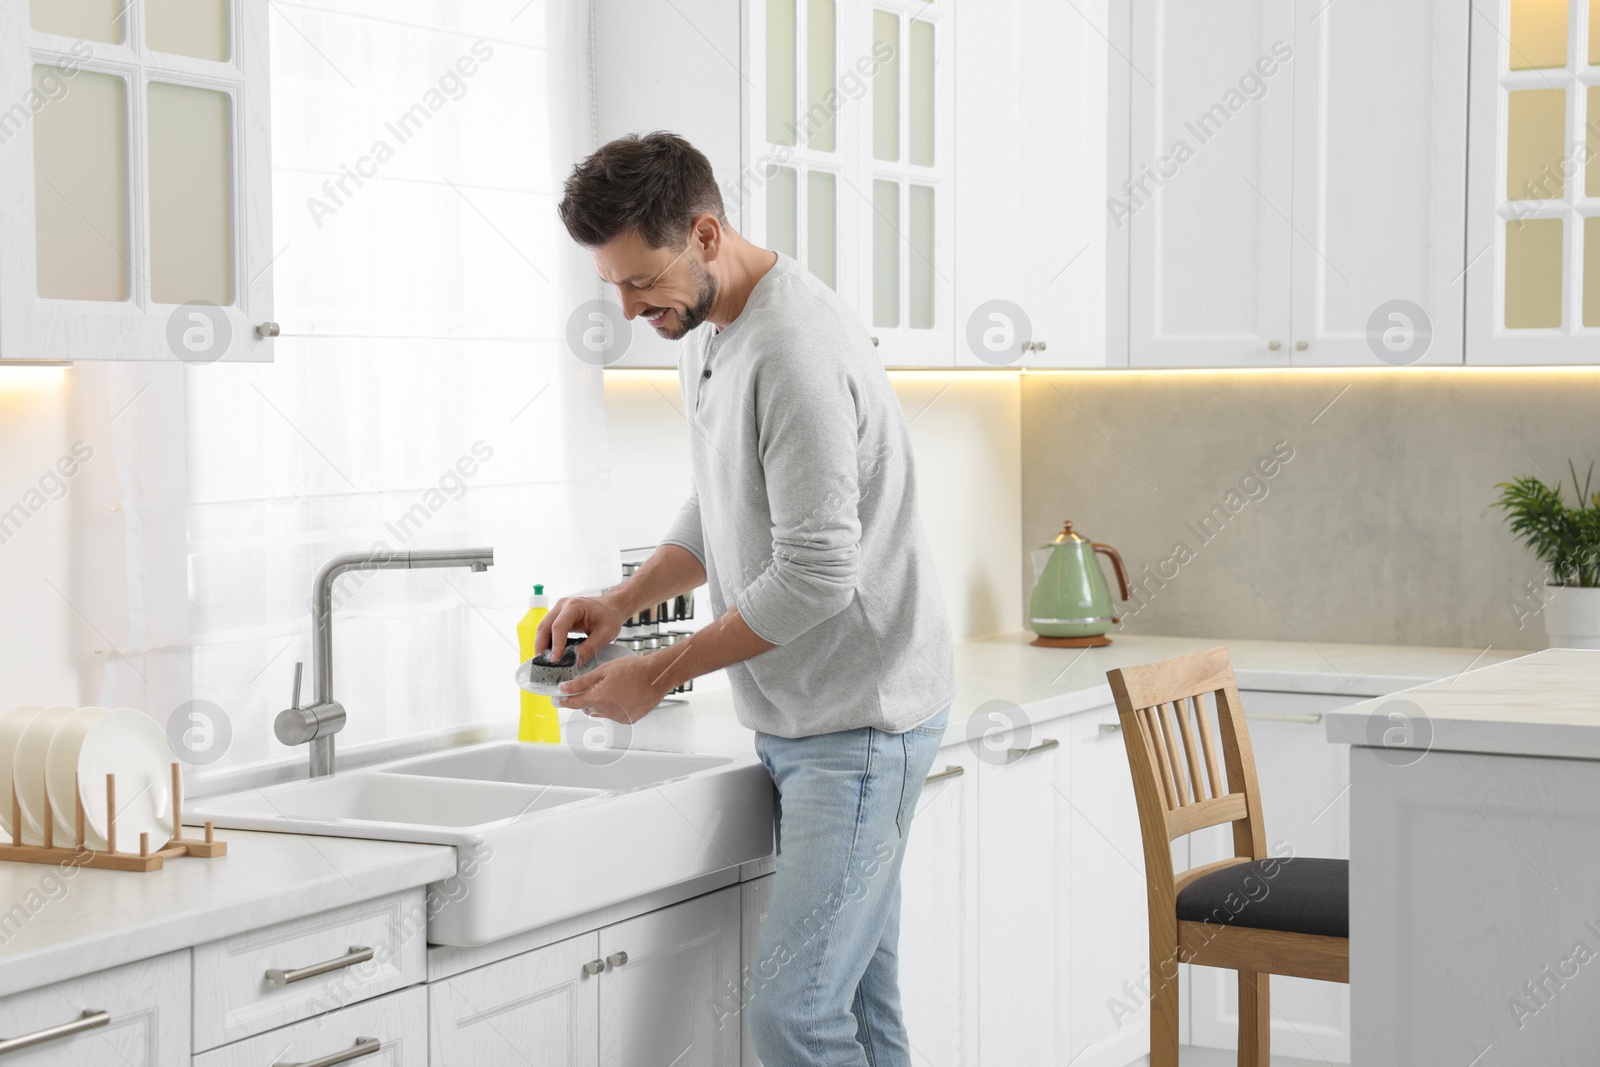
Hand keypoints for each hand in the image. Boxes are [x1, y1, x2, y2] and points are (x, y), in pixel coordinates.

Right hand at [537, 593, 627, 664]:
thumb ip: (590, 648)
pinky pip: (548, 628)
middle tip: (542, 663)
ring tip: (543, 660)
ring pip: (543, 627)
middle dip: (541, 645)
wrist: (612, 606)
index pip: (559, 626)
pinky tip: (549, 653)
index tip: (554, 659)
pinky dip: (546, 641)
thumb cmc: (610, 616)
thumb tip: (575, 662)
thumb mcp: (605, 634)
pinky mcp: (558, 615)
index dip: (555, 644)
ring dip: (541, 644)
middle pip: (545, 626)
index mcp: (575, 606)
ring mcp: (559, 609)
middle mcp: (563, 605)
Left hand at [556, 654, 670, 723]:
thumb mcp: (604, 670)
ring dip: (601, 703)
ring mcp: (619, 717)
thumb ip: (582, 682)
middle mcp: (607, 711)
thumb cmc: (633, 669)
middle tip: (596, 686)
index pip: (574, 703)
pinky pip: (615, 715)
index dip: (565, 700)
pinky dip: (615, 707)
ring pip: (601, 712)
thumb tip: (564, 688)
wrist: (656, 676)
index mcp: (598, 698)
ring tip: (614, 688)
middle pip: (588, 708)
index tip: (558, 699)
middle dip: (587, 698)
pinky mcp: (629, 720)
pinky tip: (623, 695)